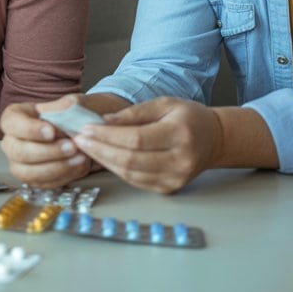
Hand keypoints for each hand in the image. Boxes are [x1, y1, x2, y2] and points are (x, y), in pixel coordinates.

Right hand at [0, 95, 94, 186]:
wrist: (80, 133)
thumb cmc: (70, 115)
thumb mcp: (71, 103)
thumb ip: (68, 105)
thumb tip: (66, 108)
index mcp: (14, 118)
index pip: (12, 124)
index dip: (30, 130)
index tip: (51, 131)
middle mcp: (12, 141)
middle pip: (19, 152)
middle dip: (47, 151)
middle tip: (71, 146)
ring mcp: (20, 162)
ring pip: (28, 172)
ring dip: (56, 167)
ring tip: (79, 158)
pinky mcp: (34, 178)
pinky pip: (43, 183)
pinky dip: (63, 176)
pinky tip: (79, 165)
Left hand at [71, 97, 223, 193]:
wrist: (214, 140)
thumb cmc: (188, 118)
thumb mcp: (163, 104)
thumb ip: (133, 113)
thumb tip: (104, 121)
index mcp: (180, 134)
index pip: (136, 139)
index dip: (107, 136)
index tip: (85, 129)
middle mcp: (180, 160)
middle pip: (130, 160)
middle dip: (99, 150)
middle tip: (78, 140)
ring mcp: (176, 178)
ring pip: (130, 174)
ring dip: (103, 161)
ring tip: (85, 148)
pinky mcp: (170, 188)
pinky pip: (136, 181)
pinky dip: (115, 169)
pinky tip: (103, 158)